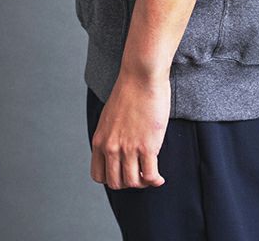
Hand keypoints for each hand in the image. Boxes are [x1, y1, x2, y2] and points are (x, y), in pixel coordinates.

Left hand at [89, 69, 169, 188]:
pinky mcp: (147, 146)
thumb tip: (119, 148)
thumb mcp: (110, 116)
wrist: (141, 75)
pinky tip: (160, 178)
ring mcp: (129, 148)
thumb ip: (110, 134)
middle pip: (116, 183)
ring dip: (143, 183)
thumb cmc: (129, 90)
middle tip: (140, 175)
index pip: (99, 175)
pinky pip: (150, 176)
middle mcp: (111, 147)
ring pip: (133, 183)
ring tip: (150, 175)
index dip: (112, 178)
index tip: (124, 173)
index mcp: (100, 140)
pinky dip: (155, 181)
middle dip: (128, 183)